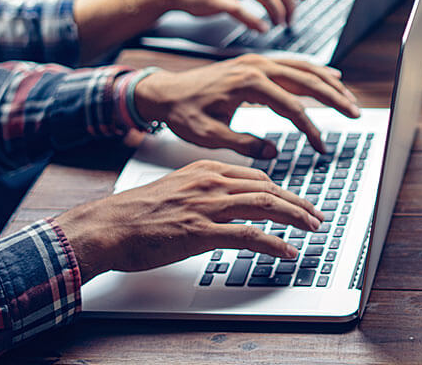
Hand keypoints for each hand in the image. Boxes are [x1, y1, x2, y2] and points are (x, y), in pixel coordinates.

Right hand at [54, 160, 323, 282]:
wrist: (105, 226)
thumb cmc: (135, 213)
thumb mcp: (175, 190)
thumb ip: (203, 191)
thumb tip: (228, 205)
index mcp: (204, 170)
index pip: (256, 177)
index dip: (283, 190)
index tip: (298, 201)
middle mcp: (209, 182)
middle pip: (267, 188)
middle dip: (298, 203)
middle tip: (316, 215)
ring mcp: (206, 206)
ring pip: (265, 205)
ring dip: (295, 217)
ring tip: (311, 228)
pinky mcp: (200, 231)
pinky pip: (249, 236)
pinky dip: (273, 243)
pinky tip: (287, 251)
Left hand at [134, 54, 359, 156]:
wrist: (164, 92)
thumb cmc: (183, 113)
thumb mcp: (208, 135)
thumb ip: (243, 143)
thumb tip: (273, 152)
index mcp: (247, 84)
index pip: (291, 107)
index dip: (310, 129)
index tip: (321, 146)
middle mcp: (256, 67)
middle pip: (307, 80)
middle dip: (334, 98)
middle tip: (355, 113)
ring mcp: (257, 62)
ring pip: (304, 69)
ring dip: (329, 83)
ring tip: (349, 99)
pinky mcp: (256, 63)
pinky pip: (293, 64)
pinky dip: (315, 71)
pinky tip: (330, 77)